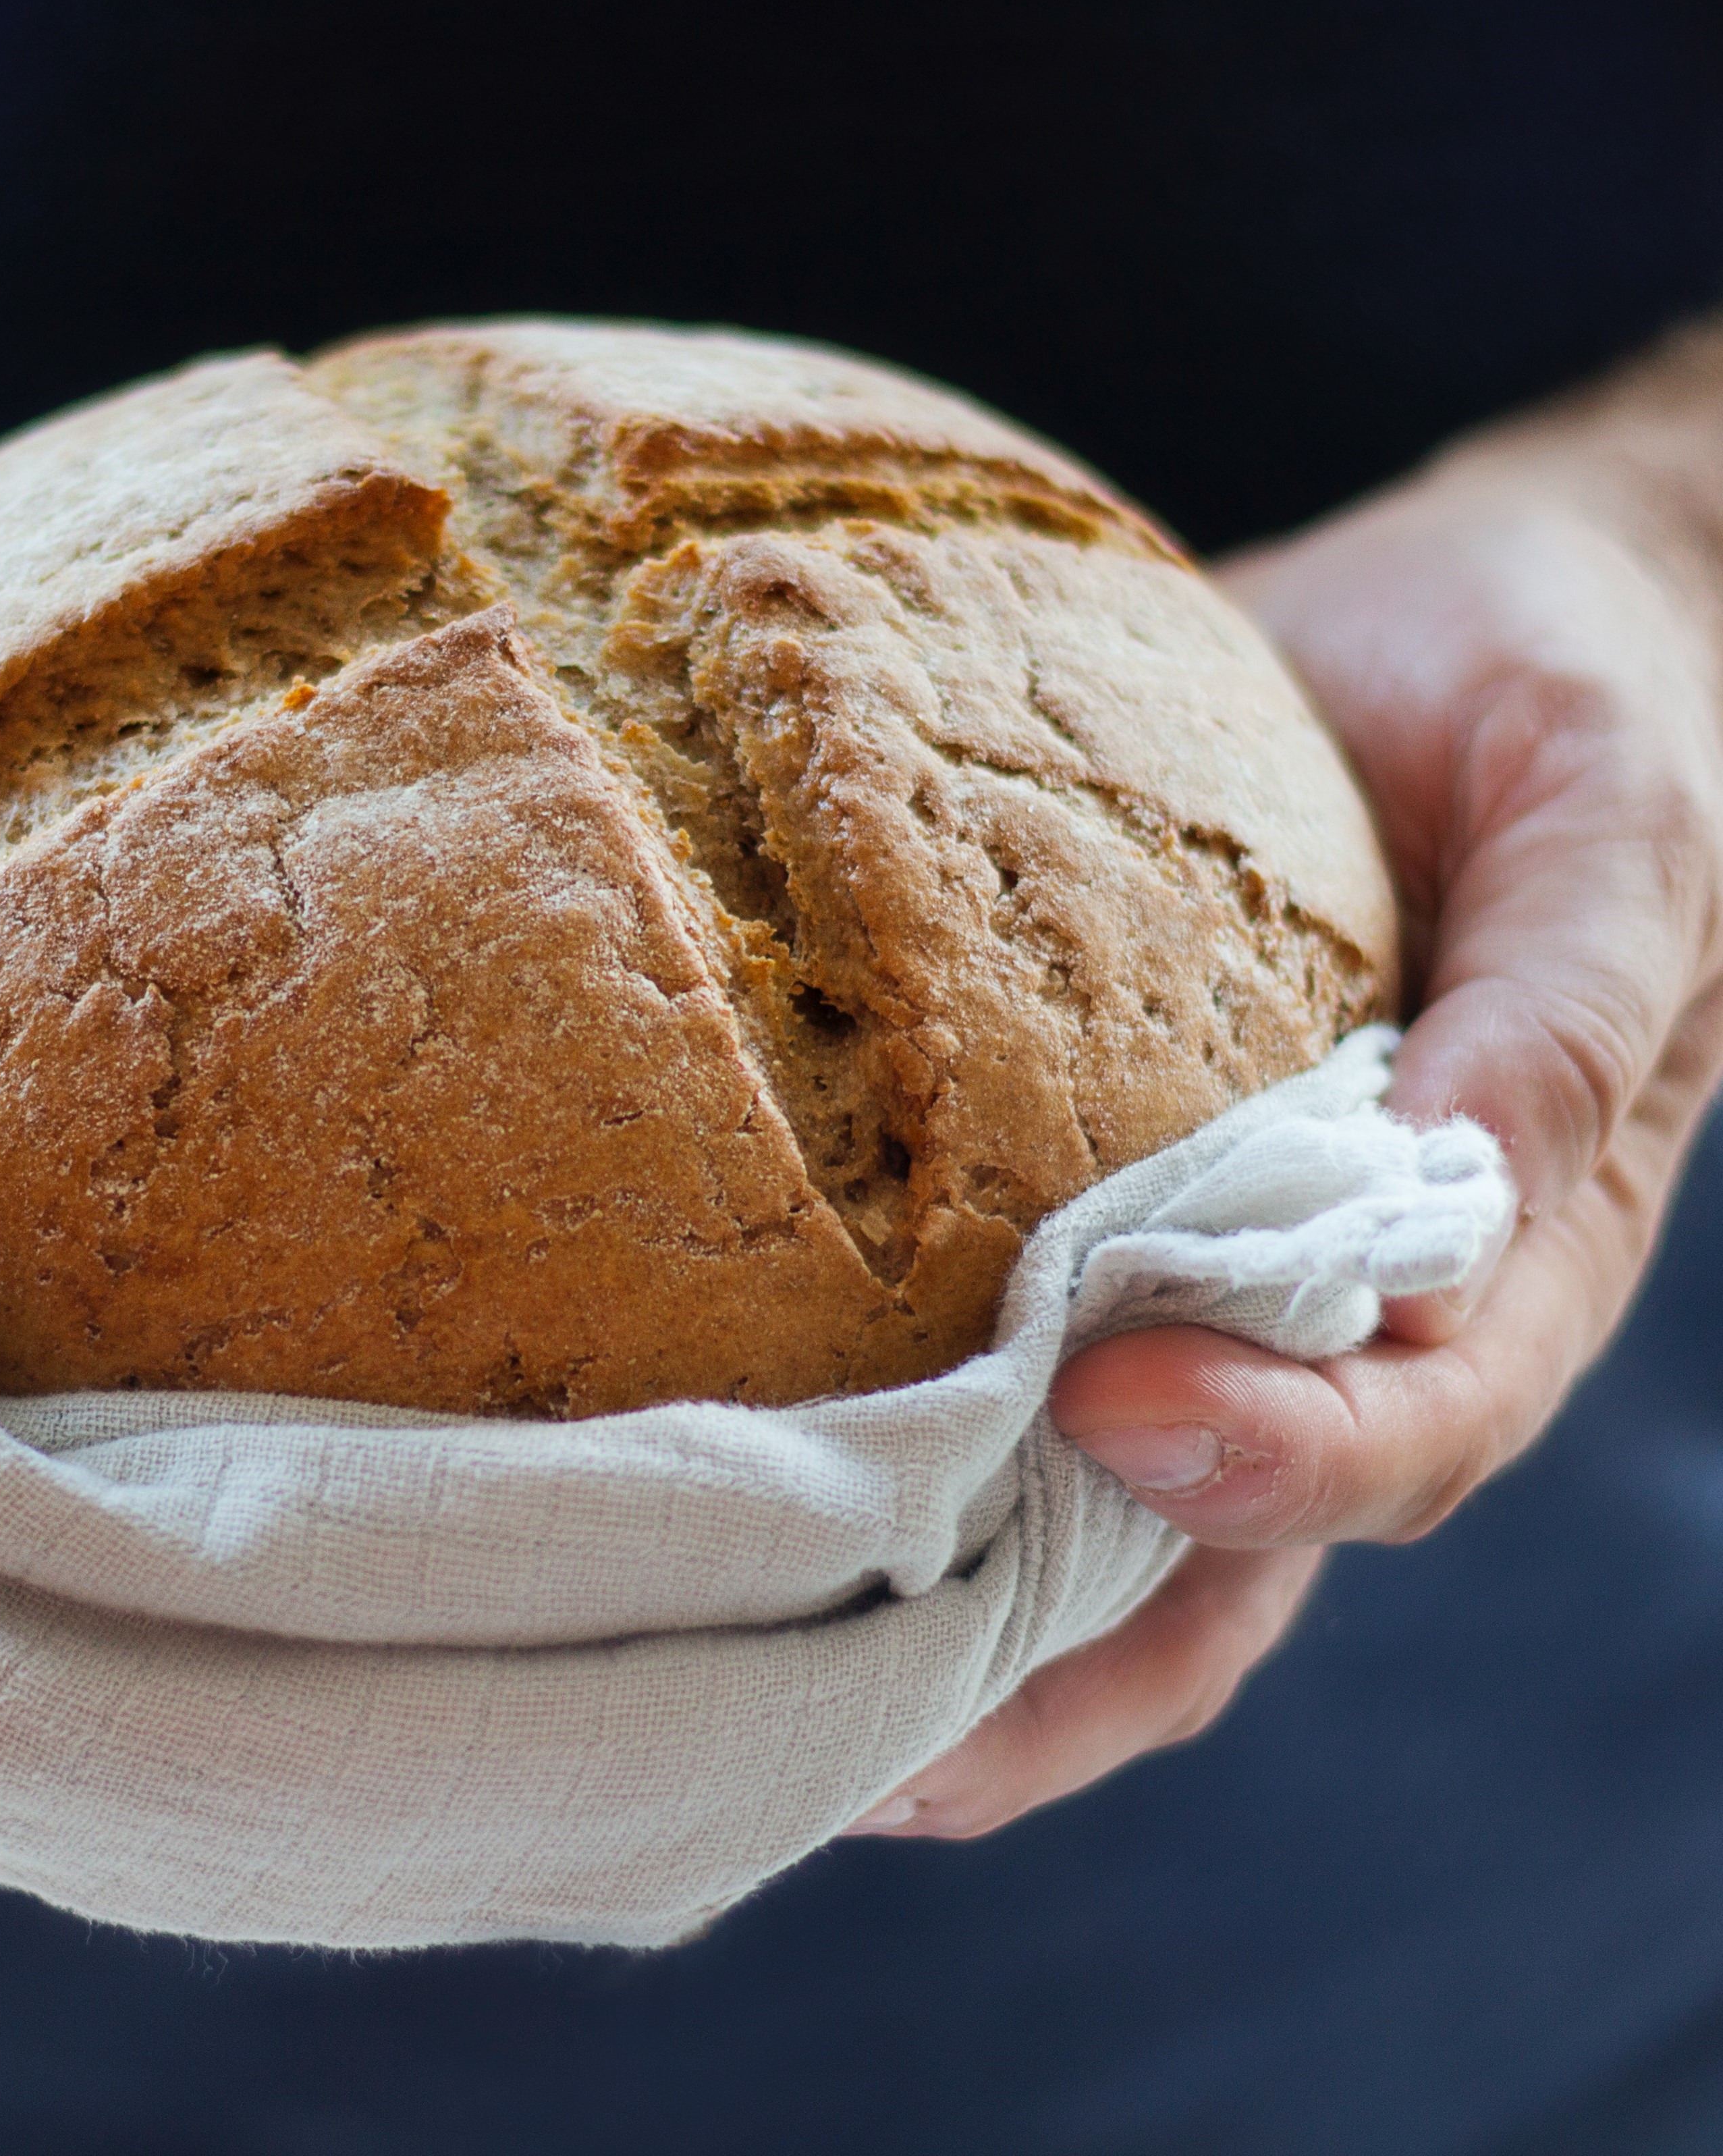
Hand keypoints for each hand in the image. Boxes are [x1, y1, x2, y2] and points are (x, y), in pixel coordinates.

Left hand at [851, 463, 1722, 1840]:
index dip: (1281, 1456)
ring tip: (761, 1686)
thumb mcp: (1615, 827)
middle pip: (1226, 1546)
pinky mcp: (1083, 1168)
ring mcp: (1204, 1253)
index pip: (1411, 1419)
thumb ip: (1564, 1008)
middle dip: (1065, 1670)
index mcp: (1505, 1236)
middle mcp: (1340, 1290)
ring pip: (1092, 1496)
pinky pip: (991, 1329)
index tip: (1116, 1408)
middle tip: (870, 1749)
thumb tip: (1446, 1184)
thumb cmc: (1570, 698)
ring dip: (951, 1613)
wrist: (1480, 613)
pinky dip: (893, 1423)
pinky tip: (746, 1475)